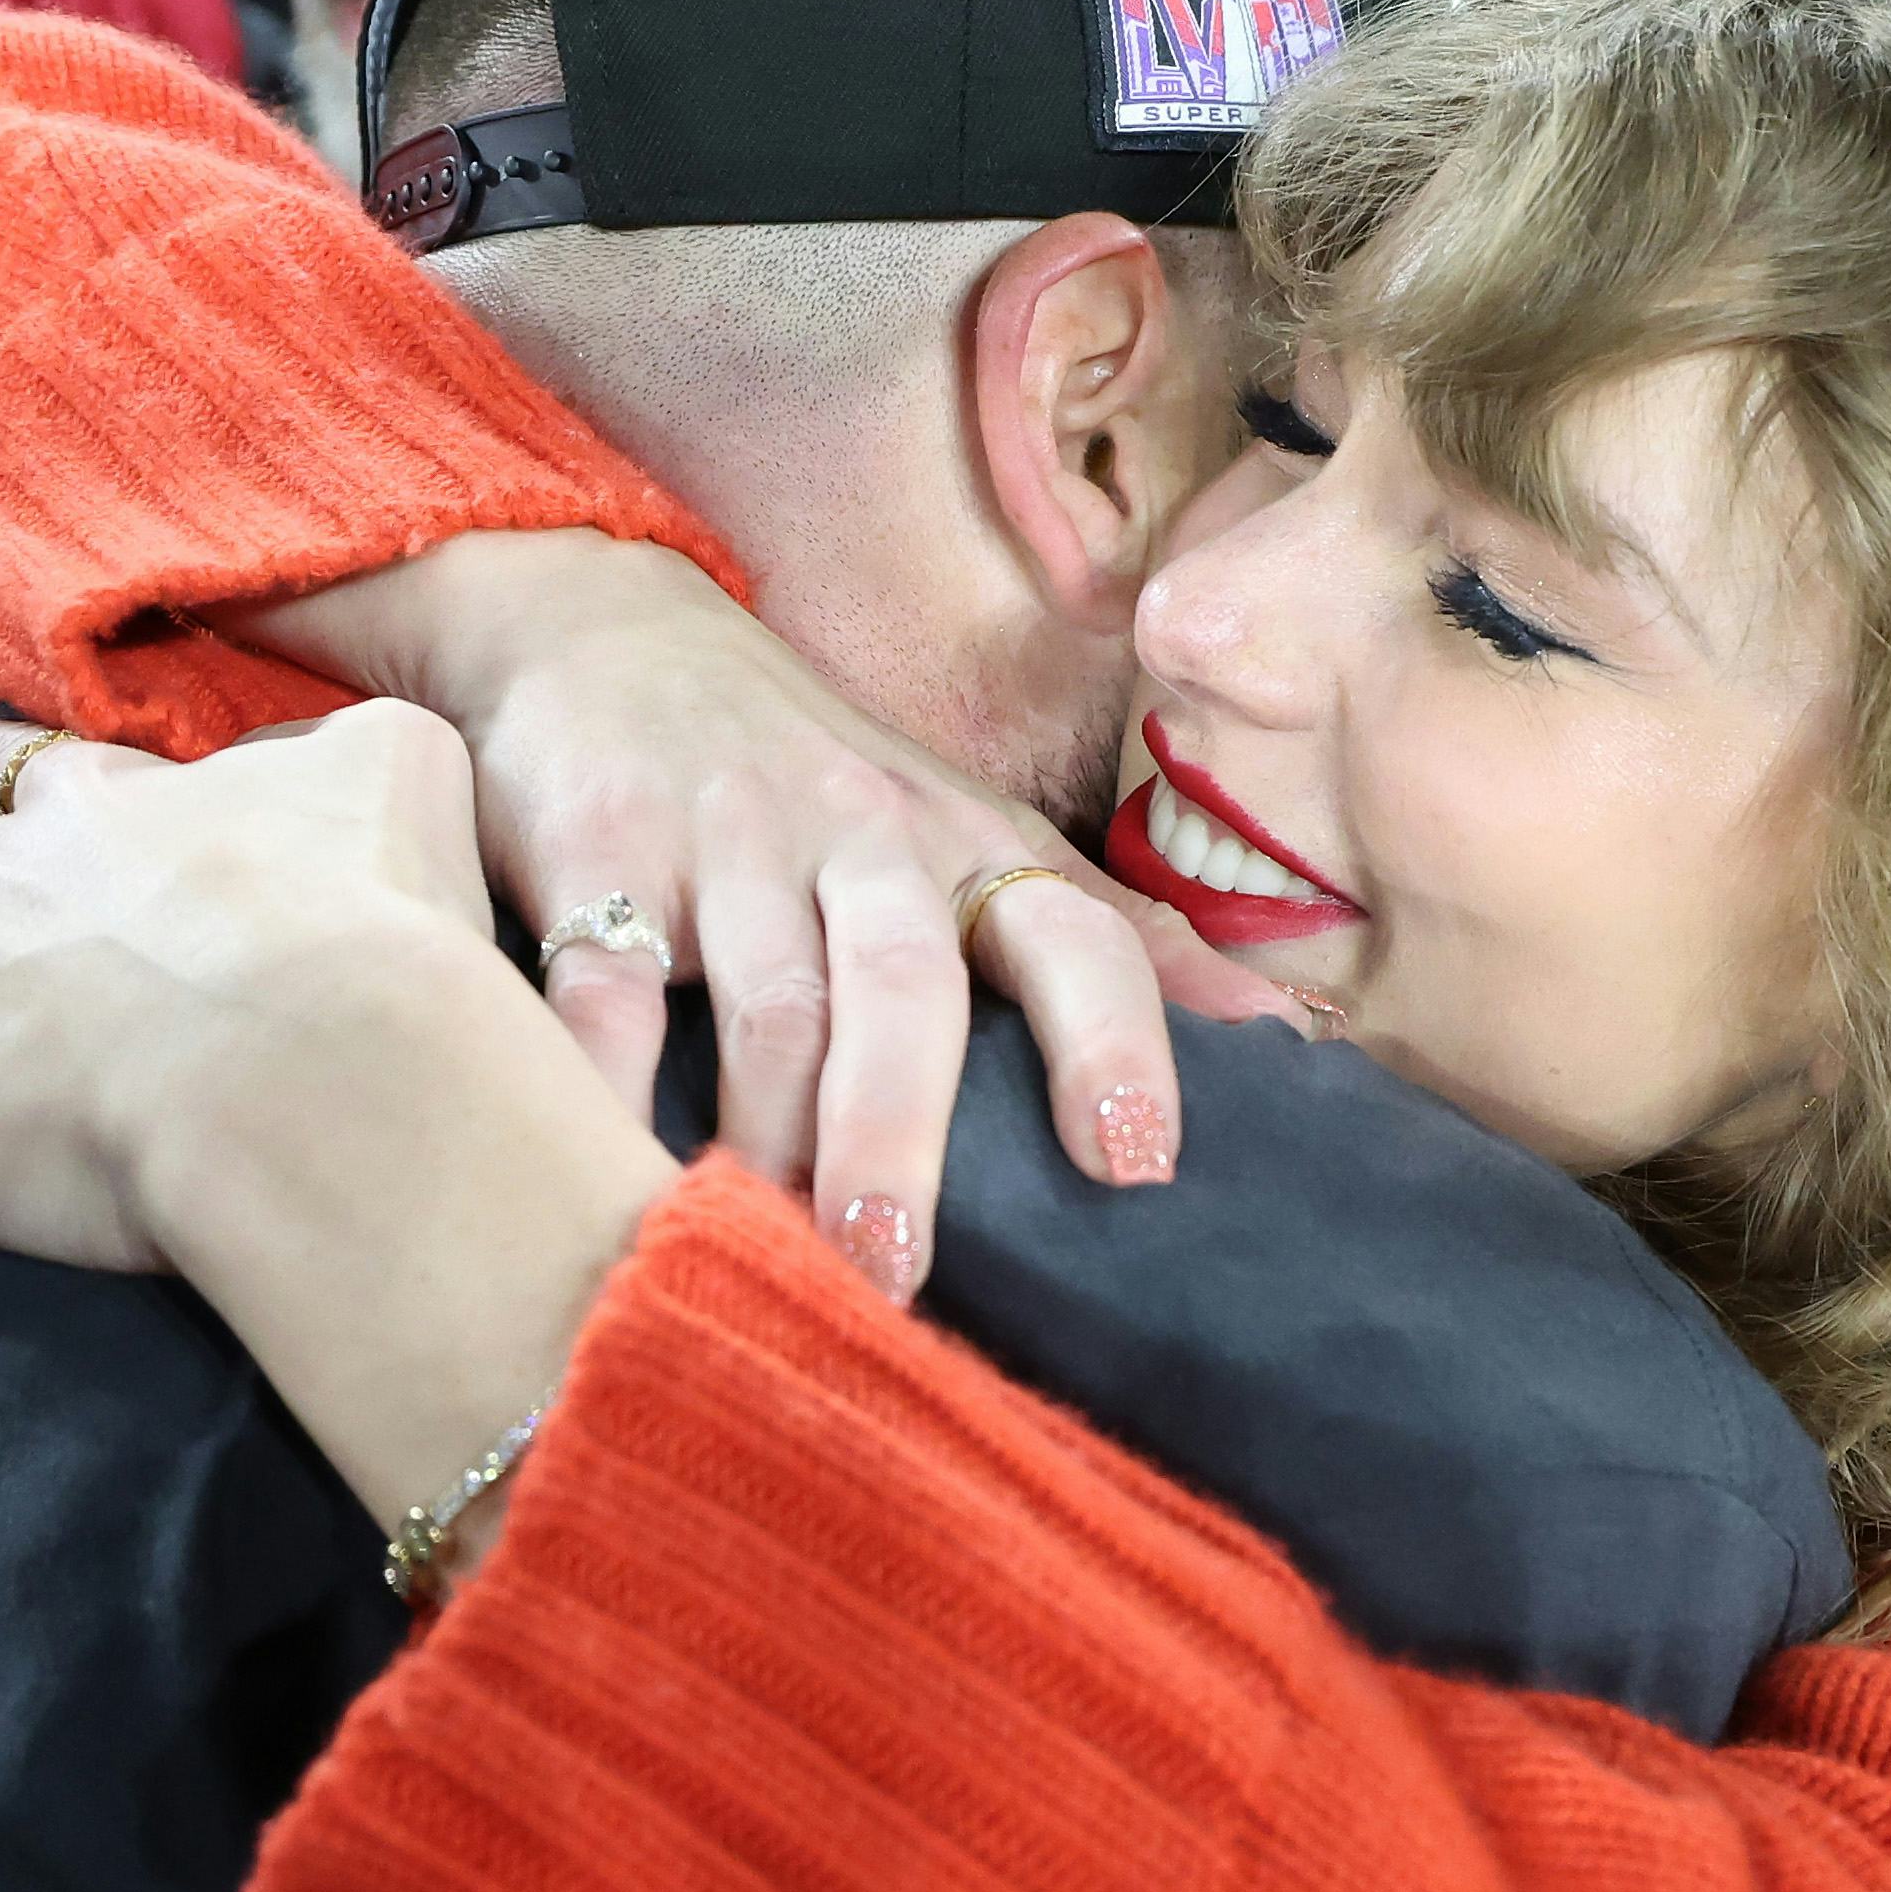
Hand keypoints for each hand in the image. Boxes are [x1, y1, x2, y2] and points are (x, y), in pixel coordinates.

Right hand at [232, 530, 1303, 1298]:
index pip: (1074, 935)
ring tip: (764, 1258)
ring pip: (766, 1002)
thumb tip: (1295, 1046)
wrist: (599, 625)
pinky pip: (600, 984)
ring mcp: (726, 842)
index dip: (1114, 1042)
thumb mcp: (968, 837)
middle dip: (904, 1131)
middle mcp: (861, 837)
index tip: (1136, 1163)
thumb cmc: (811, 779)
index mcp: (968, 846)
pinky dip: (603, 1083)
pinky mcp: (595, 848)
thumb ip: (1105, 946)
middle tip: (895, 1266)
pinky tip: (607, 1169)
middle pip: (906, 987)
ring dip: (772, 1136)